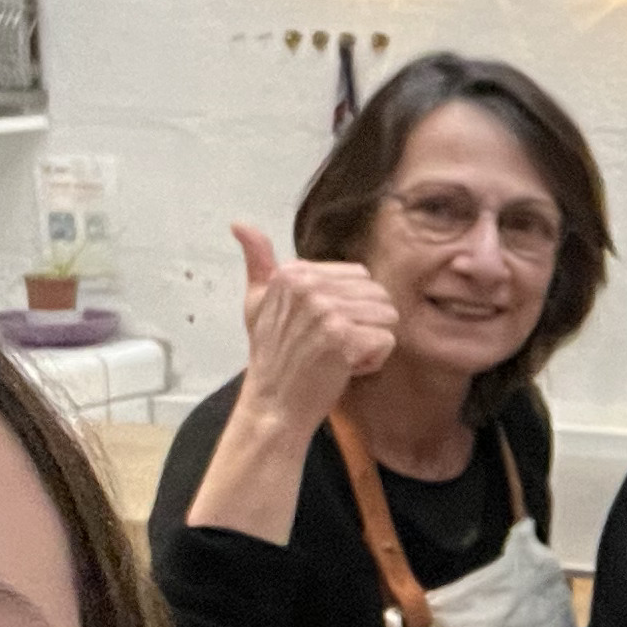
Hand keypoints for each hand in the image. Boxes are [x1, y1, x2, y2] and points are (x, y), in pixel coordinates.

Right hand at [231, 220, 397, 431]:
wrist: (274, 404)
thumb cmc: (271, 354)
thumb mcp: (256, 301)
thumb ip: (256, 260)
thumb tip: (239, 223)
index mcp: (293, 272)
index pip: (359, 276)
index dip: (349, 305)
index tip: (320, 327)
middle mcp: (309, 287)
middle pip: (378, 294)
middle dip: (364, 323)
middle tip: (332, 344)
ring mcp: (326, 312)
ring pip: (386, 316)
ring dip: (370, 341)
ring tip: (339, 355)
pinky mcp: (343, 339)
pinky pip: (387, 341)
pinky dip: (373, 360)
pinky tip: (345, 368)